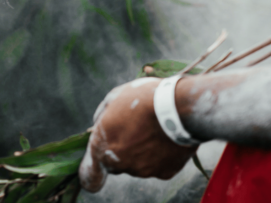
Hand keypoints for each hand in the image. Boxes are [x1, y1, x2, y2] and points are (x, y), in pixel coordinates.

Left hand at [78, 78, 196, 192]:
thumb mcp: (115, 96)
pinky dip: (161, 156)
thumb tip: (98, 123)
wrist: (179, 109)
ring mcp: (142, 170)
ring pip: (138, 164)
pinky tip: (167, 138)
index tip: (102, 157)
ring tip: (155, 130)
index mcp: (102, 146)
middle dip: (122, 150)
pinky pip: (158, 166)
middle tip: (136, 131)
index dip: (95, 163)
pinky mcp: (163, 173)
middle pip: (116, 163)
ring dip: (142, 152)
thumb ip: (102, 114)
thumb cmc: (144, 98)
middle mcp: (119, 163)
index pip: (91, 166)